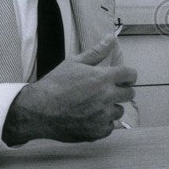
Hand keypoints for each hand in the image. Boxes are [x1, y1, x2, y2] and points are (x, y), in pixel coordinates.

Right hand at [2, 35, 137, 145]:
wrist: (38, 110)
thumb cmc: (55, 84)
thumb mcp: (74, 62)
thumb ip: (97, 52)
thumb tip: (111, 37)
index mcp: (103, 78)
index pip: (130, 75)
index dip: (127, 75)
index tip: (123, 78)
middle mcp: (107, 96)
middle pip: (129, 94)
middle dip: (121, 90)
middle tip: (106, 91)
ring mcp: (103, 116)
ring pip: (119, 111)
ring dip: (111, 108)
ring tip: (94, 105)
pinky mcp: (97, 131)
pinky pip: (110, 126)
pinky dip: (102, 123)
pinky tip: (90, 118)